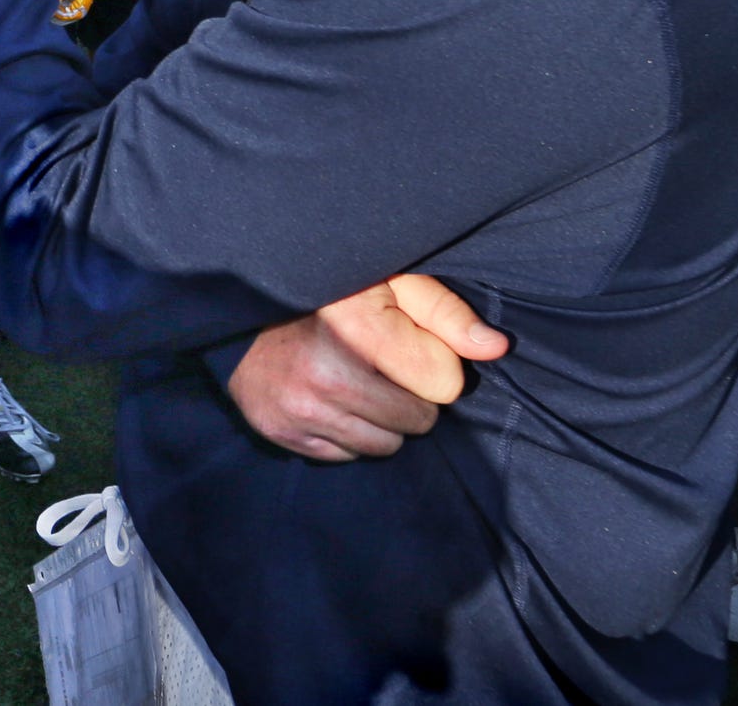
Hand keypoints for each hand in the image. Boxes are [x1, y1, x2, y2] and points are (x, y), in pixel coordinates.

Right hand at [225, 275, 508, 460]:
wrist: (239, 307)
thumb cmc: (329, 292)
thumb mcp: (390, 282)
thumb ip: (446, 313)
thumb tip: (498, 348)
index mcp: (360, 332)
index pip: (443, 385)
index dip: (433, 365)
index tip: (408, 346)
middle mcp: (327, 375)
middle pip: (417, 421)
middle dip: (410, 396)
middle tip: (383, 367)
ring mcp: (300, 408)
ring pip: (384, 445)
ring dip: (381, 420)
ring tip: (359, 383)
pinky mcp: (280, 431)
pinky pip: (346, 455)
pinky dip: (347, 433)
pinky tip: (330, 399)